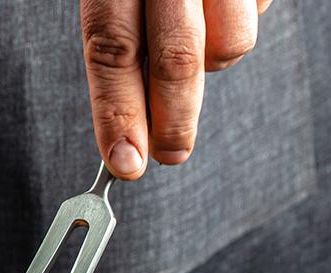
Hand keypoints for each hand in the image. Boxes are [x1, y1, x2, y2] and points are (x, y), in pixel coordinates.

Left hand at [81, 0, 274, 179]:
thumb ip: (122, 44)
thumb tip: (128, 129)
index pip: (111, 51)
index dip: (118, 114)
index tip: (125, 162)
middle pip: (174, 59)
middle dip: (172, 120)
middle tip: (169, 153)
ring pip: (228, 45)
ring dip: (212, 62)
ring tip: (197, 40)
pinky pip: (257, 17)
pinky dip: (237, 27)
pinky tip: (219, 11)